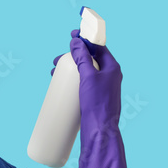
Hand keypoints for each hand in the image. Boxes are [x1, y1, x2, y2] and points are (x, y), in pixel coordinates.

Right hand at [66, 29, 127, 167]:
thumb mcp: (88, 77)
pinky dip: (73, 80)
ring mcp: (102, 87)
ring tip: (55, 71)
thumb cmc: (97, 104)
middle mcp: (109, 76)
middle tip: (59, 59)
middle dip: (74, 55)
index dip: (85, 39)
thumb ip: (83, 58)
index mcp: (112, 67)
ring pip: (85, 71)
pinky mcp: (95, 98)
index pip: (99, 47)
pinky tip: (63, 83)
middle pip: (90, 59)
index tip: (72, 35)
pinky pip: (83, 83)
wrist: (100, 132)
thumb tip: (77, 42)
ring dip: (71, 68)